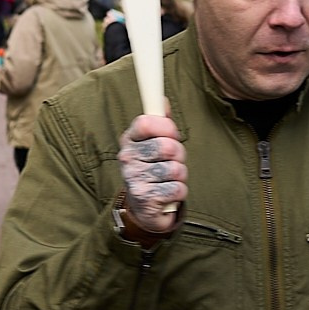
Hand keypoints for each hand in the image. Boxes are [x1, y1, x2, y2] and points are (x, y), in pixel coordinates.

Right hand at [116, 114, 185, 235]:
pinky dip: (179, 192)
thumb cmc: (152, 170)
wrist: (144, 208)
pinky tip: (168, 194)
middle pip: (167, 146)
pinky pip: (177, 189)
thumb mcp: (152, 145)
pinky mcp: (145, 199)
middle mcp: (127, 158)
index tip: (171, 134)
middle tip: (172, 162)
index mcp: (129, 141)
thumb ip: (160, 122)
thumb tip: (163, 101)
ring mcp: (134, 179)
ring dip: (180, 176)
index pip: (147, 122)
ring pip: (175, 169)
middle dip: (179, 155)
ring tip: (169, 179)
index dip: (166, 127)